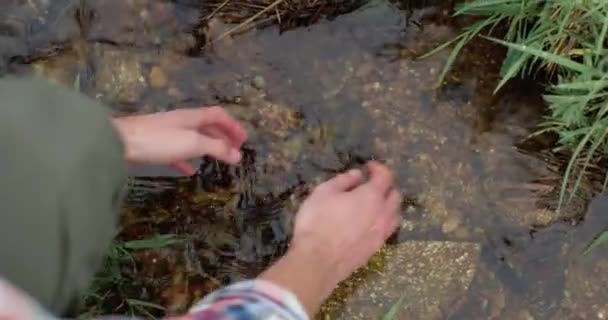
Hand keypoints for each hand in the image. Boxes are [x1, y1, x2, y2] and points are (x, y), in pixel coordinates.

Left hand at [113, 107, 247, 174]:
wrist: (119, 143)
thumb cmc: (158, 140)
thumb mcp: (192, 143)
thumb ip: (216, 148)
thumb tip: (237, 155)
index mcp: (191, 117)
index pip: (218, 115)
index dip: (233, 125)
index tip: (244, 140)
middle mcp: (181, 121)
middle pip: (208, 126)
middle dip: (223, 137)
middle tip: (235, 151)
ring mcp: (167, 133)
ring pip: (194, 138)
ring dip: (208, 147)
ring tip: (218, 159)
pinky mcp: (155, 146)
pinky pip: (178, 151)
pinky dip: (188, 159)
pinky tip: (191, 169)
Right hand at [259, 161, 400, 315]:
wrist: (318, 261)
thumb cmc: (318, 222)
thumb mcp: (324, 192)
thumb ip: (343, 181)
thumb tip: (357, 175)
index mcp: (371, 196)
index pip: (385, 176)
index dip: (379, 168)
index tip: (368, 166)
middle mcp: (383, 214)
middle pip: (395, 196)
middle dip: (387, 186)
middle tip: (373, 184)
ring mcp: (381, 234)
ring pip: (395, 215)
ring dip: (389, 205)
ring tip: (375, 203)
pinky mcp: (375, 249)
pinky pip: (387, 230)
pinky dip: (383, 221)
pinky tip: (370, 223)